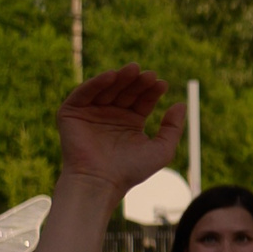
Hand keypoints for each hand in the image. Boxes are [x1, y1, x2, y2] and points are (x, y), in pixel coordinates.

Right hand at [55, 67, 184, 192]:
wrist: (101, 181)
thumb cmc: (131, 169)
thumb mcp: (161, 149)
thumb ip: (172, 128)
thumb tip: (181, 104)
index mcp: (130, 122)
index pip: (142, 100)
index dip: (151, 91)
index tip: (162, 84)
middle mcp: (111, 115)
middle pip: (125, 91)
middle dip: (137, 82)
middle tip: (149, 74)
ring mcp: (91, 113)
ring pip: (106, 89)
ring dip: (119, 78)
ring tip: (133, 70)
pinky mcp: (71, 113)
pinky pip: (83, 93)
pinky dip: (96, 83)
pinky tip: (111, 76)